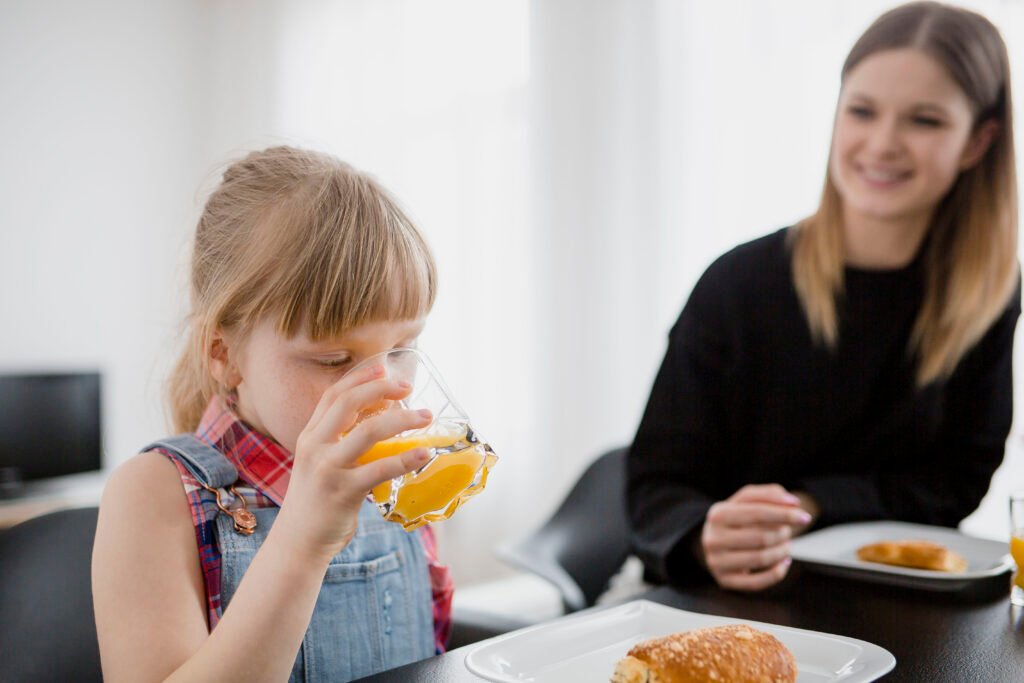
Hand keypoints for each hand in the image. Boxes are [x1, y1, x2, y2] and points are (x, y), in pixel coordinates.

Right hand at [274, 363, 432, 561]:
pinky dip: (405, 458)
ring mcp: (327, 468)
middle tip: (408, 386)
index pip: (333, 395)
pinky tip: (424, 453)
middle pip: (348, 403)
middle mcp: (314, 447)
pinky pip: (379, 469)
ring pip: (368, 431)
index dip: (359, 377)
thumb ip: (342, 442)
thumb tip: (383, 419)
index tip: (383, 366)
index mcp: (309, 436)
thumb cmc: (317, 502)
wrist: (298, 542)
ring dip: (401, 419)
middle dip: (380, 388)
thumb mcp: (321, 463)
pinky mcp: (343, 492)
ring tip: (425, 416)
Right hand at [700, 484, 811, 590]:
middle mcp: (713, 539)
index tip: (805, 517)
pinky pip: (758, 582)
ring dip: (782, 551)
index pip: (757, 513)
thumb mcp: (746, 501)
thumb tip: (793, 503)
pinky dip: (777, 572)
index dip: (784, 514)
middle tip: (787, 531)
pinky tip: (784, 562)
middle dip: (783, 534)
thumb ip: (769, 495)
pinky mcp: (725, 580)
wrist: (714, 541)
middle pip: (762, 537)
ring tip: (786, 544)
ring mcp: (717, 562)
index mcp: (718, 514)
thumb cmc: (736, 518)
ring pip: (761, 559)